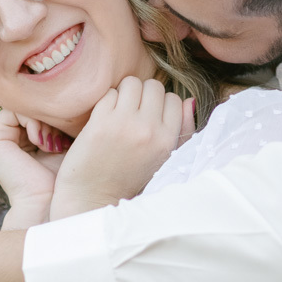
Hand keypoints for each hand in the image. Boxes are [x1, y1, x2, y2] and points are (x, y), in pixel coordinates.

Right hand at [0, 109, 69, 225]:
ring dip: (44, 119)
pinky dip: (33, 121)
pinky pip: (14, 111)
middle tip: (65, 135)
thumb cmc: (68, 177)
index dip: (58, 111)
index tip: (74, 129)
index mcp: (22, 138)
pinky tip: (43, 143)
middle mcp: (7, 138)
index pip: (40, 107)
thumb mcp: (67, 140)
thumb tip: (74, 90)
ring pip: (24, 106)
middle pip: (31, 104)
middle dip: (51, 114)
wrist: (54, 204)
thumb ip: (63, 117)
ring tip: (55, 142)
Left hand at [50, 76, 194, 218]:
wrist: (92, 199)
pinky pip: (110, 93)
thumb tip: (189, 100)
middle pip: (154, 86)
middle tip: (132, 113)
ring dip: (125, 93)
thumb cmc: (128, 181)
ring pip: (132, 83)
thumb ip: (181, 132)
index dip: (161, 105)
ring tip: (119, 112)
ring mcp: (123, 123)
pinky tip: (104, 119)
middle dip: (144, 95)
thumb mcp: (163, 161)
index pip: (174, 99)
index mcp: (167, 141)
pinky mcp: (100, 121)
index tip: (149, 117)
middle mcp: (148, 130)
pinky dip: (107, 102)